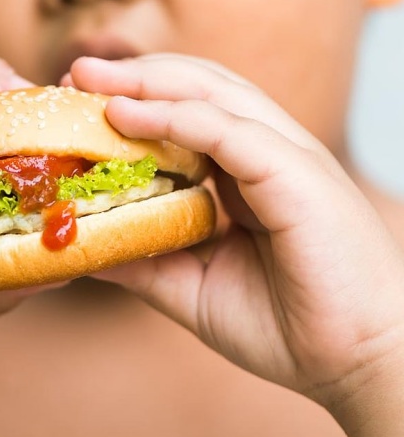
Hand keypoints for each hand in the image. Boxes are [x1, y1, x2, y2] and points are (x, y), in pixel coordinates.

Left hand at [67, 55, 403, 420]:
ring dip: (148, 82)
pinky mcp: (298, 176)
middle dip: (135, 76)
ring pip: (213, 95)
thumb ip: (146, 261)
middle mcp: (267, 155)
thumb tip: (86, 242)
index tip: (79, 101)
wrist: (358, 363)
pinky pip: (231, 132)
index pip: (188, 115)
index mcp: (246, 177)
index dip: (135, 102)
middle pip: (198, 89)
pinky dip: (177, 118)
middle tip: (78, 73)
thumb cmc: (287, 327)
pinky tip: (129, 114)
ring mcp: (286, 159)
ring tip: (91, 79)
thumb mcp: (193, 288)